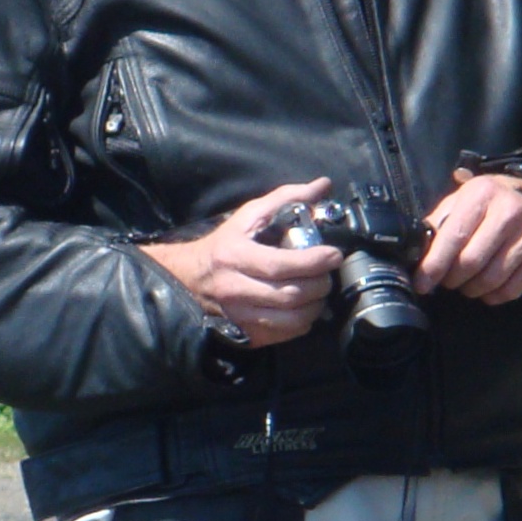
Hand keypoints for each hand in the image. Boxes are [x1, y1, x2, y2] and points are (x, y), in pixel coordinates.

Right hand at [138, 178, 342, 346]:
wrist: (187, 278)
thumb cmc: (223, 245)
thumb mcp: (249, 216)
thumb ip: (287, 198)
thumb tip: (323, 185)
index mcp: (236, 257)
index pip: (281, 265)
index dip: (314, 262)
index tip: (333, 255)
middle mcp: (235, 289)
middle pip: (290, 295)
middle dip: (319, 285)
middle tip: (328, 275)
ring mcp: (239, 315)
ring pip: (290, 320)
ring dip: (315, 307)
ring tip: (319, 294)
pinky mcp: (244, 333)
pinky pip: (282, 335)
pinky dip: (301, 324)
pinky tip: (304, 310)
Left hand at [415, 169, 521, 303]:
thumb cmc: (489, 203)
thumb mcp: (461, 201)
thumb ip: (438, 223)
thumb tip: (416, 253)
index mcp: (482, 194)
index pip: (454, 237)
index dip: (434, 265)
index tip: (422, 283)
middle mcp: (510, 212)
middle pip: (471, 262)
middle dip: (452, 279)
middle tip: (447, 280)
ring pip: (491, 280)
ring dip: (471, 289)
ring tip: (466, 283)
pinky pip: (510, 291)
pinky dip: (492, 296)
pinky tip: (486, 288)